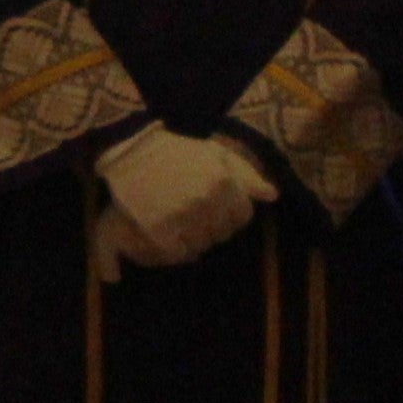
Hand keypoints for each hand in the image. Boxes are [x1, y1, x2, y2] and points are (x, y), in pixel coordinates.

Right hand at [92, 125, 276, 274]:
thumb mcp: (215, 154)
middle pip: (221, 233)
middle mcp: (206, 201)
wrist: (131, 150)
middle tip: (192, 213)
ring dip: (192, 238)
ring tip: (179, 223)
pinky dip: (175, 247)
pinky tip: (168, 233)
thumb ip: (246, 175)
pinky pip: (178, 252)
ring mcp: (182, 217)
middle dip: (210, 226)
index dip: (230, 214)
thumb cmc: (176, 151)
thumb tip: (272, 195)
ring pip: (200, 246)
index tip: (214, 207)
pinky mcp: (159, 229)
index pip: (242, 216)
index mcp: (223, 182)